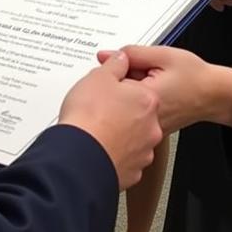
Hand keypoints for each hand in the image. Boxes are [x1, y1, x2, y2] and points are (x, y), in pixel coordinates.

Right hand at [59, 50, 161, 189]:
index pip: (136, 88)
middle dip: (120, 111)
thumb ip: (115, 64)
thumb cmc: (89, 118)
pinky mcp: (132, 172)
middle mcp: (151, 127)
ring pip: (132, 137)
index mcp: (147, 100)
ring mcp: (143, 152)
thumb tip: (121, 58)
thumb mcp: (99, 77)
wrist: (79, 157)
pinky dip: (114, 153)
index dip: (118, 88)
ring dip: (119, 134)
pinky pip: (125, 158)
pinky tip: (99, 148)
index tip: (106, 91)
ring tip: (97, 130)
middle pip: (136, 113)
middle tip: (99, 109)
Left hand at [108, 45, 231, 133]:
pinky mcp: (150, 129)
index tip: (134, 63)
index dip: (119, 67)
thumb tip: (105, 56)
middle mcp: (144, 117)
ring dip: (130, 92)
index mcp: (145, 98)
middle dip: (123, 79)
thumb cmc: (194, 76)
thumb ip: (132, 54)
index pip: (110, 82)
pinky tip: (153, 93)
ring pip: (122, 106)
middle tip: (148, 72)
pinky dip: (137, 101)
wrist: (213, 95)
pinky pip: (133, 114)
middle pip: (114, 96)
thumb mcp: (163, 54)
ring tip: (153, 83)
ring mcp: (147, 127)